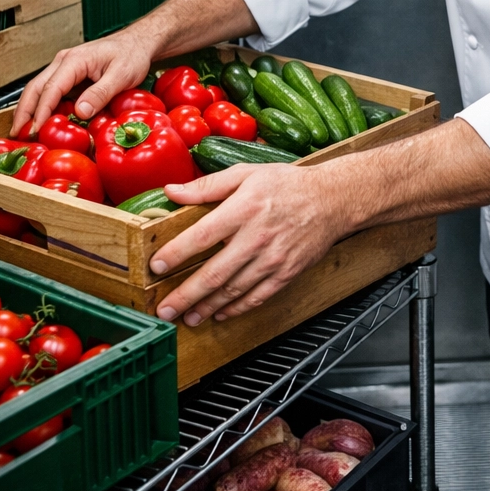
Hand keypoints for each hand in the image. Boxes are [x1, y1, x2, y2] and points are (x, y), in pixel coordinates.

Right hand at [10, 32, 154, 136]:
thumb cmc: (132, 55)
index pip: (50, 89)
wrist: (138, 43)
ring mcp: (64, 68)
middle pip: (35, 88)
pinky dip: (40, 107)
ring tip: (22, 132)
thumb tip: (80, 112)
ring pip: (38, 89)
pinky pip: (50, 91)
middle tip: (17, 136)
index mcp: (74, 60)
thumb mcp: (122, 75)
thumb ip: (100, 94)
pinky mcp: (69, 76)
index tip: (35, 130)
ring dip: (28, 110)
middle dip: (23, 113)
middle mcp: (63, 62)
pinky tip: (39, 122)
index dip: (41, 112)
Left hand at [148, 164, 351, 325]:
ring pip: (234, 290)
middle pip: (215, 273)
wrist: (333, 200)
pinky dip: (237, 308)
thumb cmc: (288, 184)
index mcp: (244, 209)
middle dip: (186, 295)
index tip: (156, 267)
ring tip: (188, 316)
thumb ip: (208, 185)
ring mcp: (274, 258)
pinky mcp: (287, 272)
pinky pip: (258, 296)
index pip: (202, 236)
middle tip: (165, 309)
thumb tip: (172, 191)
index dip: (176, 254)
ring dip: (207, 307)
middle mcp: (258, 236)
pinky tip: (220, 313)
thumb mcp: (247, 173)